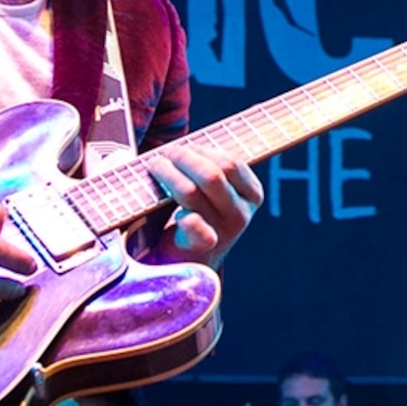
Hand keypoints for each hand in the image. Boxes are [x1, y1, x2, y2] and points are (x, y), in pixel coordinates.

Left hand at [138, 142, 265, 266]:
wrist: (188, 261)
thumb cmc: (198, 214)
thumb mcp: (214, 190)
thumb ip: (207, 165)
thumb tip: (180, 144)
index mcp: (251, 194)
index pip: (231, 162)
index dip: (202, 150)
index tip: (182, 148)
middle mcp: (242, 213)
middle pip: (212, 174)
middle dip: (183, 158)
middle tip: (164, 155)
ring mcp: (223, 231)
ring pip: (192, 192)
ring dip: (167, 174)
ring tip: (155, 168)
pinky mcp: (202, 247)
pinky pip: (193, 225)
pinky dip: (180, 214)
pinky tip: (173, 211)